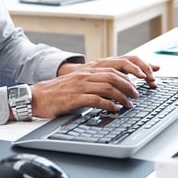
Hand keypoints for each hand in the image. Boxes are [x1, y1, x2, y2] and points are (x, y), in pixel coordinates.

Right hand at [29, 56, 159, 118]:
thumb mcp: (77, 84)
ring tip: (129, 104)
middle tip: (137, 95)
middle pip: (113, 75)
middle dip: (129, 85)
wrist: (37, 97)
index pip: (114, 67)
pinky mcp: (75, 97)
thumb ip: (93, 84)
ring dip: (121, 96)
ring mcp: (80, 86)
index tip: (141, 79)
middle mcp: (85, 75)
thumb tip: (112, 91)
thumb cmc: (57, 93)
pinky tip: (115, 109)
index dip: (130, 73)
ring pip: (107, 86)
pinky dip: (108, 104)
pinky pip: (96, 99)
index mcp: (87, 71)